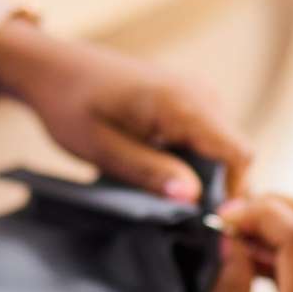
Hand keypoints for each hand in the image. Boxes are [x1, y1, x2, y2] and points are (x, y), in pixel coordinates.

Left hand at [0, 21, 251, 200]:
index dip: (232, 194)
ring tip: (165, 196)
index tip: (206, 223)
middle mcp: (201, 95)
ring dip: (203, 178)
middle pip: (234, 156)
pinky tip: (161, 174)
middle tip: (178, 217)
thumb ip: (149, 171)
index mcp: (183, 104)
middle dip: (216, 190)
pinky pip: (208, 139)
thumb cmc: (71, 104)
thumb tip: (192, 198)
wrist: (54, 68)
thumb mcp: (102, 148)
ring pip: (222, 150)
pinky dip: (193, 162)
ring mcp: (198, 95)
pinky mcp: (189, 101)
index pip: (238, 154)